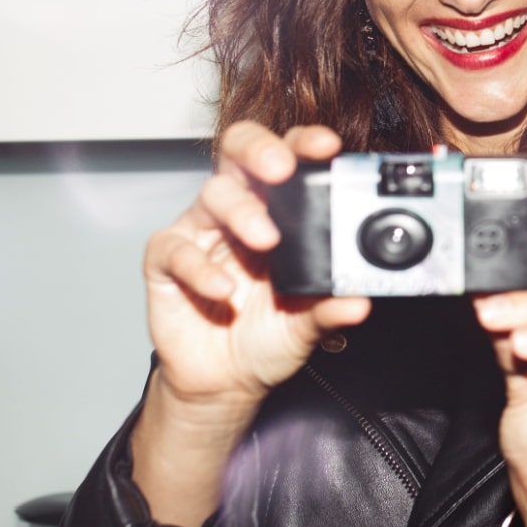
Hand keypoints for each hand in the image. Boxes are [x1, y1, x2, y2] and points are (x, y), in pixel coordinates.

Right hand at [143, 121, 370, 422]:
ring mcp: (199, 233)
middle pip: (240, 154)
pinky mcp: (166, 261)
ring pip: (213, 196)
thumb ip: (329, 308)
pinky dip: (200, 267)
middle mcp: (237, 212)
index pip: (289, 160)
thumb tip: (360, 300)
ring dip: (241, 212)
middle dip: (261, 151)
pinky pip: (176, 249)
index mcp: (277, 212)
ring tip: (266, 239)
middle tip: (282, 168)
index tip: (327, 148)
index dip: (304, 145)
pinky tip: (223, 290)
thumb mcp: (306, 325)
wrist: (225, 382)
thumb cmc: (265, 338)